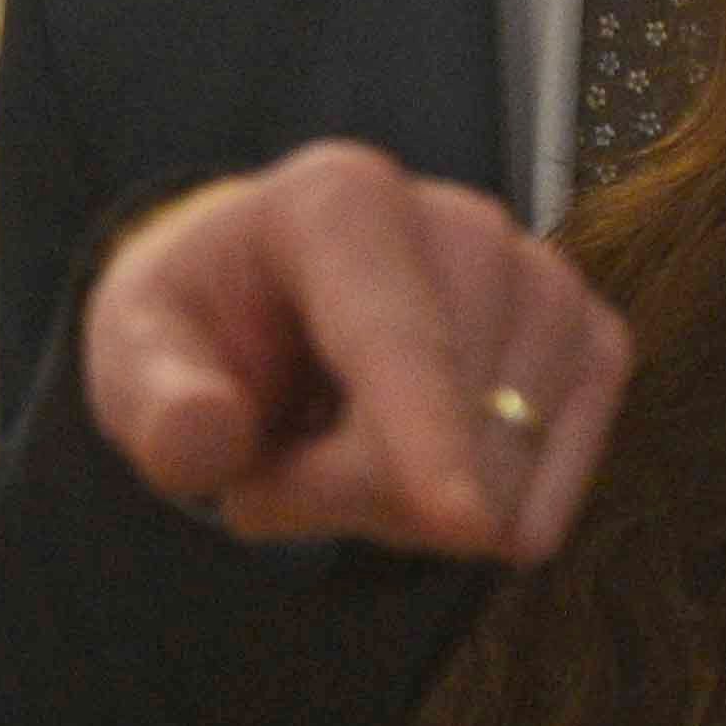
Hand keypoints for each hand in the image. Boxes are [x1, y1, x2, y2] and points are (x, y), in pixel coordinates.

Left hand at [85, 142, 627, 561]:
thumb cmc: (198, 328)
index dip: (422, 439)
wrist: (263, 307)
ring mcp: (542, 278)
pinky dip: (481, 512)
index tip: (458, 525)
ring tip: (332, 449)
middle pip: (443, 420)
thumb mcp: (135, 356)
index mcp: (337, 200)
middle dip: (346, 492)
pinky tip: (419, 466)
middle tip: (261, 475)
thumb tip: (202, 438)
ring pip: (504, 464)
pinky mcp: (591, 341)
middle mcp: (462, 222)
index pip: (393, 339)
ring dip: (404, 508)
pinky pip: (554, 481)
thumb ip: (155, 402)